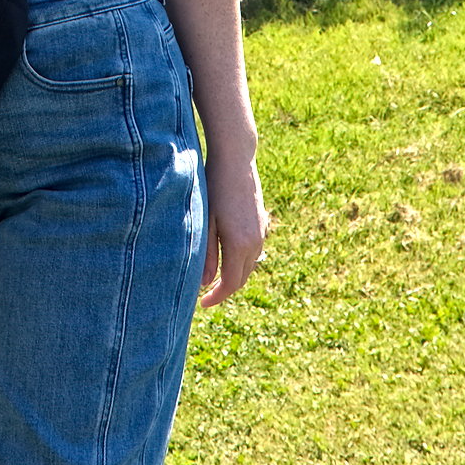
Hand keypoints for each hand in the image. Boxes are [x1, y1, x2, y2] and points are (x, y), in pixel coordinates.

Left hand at [198, 152, 268, 308]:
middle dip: (225, 289)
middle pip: (242, 278)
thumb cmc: (214, 187)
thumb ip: (207, 254)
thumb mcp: (206, 221)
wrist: (236, 159)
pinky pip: (253, 251)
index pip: (231, 284)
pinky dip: (241, 261)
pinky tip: (228, 257)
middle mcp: (255, 242)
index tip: (202, 304)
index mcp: (240, 244)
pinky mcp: (262, 223)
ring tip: (215, 278)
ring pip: (249, 266)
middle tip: (206, 295)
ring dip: (234, 276)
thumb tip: (206, 283)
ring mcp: (262, 232)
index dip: (217, 297)